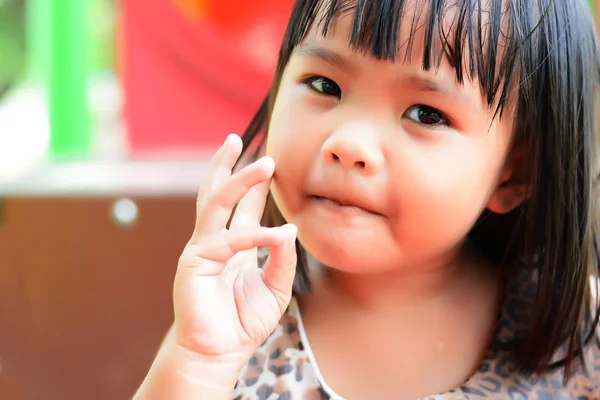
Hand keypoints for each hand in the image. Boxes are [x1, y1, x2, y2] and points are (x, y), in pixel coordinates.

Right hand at [173, 134, 297, 362]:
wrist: (219, 352)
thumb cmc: (243, 322)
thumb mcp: (274, 288)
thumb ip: (282, 259)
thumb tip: (289, 230)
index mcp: (233, 244)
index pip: (242, 205)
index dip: (254, 182)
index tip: (267, 159)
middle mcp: (215, 240)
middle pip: (217, 192)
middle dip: (228, 164)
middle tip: (239, 137)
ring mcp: (201, 248)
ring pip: (217, 203)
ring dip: (239, 180)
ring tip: (263, 162)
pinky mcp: (194, 262)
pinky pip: (229, 241)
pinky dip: (257, 236)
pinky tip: (279, 235)